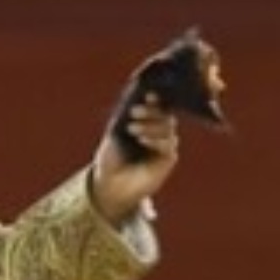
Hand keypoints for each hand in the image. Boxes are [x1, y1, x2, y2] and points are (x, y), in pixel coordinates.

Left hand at [90, 94, 177, 222]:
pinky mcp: (167, 159)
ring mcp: (164, 144)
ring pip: (168, 128)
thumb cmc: (111, 157)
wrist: (110, 184)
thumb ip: (126, 116)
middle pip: (165, 114)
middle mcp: (158, 130)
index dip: (154, 98)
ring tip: (132, 129)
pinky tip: (143, 140)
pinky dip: (156, 140)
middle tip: (135, 112)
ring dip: (150, 125)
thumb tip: (135, 96)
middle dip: (150, 110)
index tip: (147, 94)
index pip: (156, 104)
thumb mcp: (114, 133)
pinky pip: (168, 145)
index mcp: (146, 120)